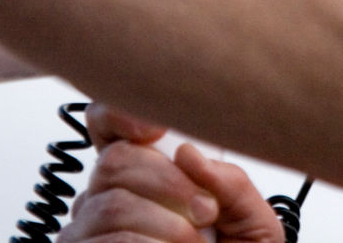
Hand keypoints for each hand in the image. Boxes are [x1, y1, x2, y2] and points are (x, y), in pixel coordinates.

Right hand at [58, 104, 282, 242]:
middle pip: (116, 161)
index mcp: (144, 174)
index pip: (109, 125)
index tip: (156, 128)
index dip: (120, 114)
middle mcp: (107, 198)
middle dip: (168, 182)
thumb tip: (188, 153)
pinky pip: (109, 241)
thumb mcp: (254, 223)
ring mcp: (88, 232)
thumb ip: (231, 184)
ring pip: (112, 204)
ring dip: (166, 225)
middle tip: (206, 211)